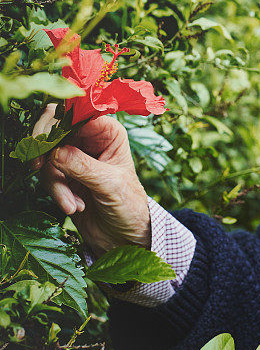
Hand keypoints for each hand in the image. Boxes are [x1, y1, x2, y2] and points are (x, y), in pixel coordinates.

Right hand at [32, 104, 150, 257]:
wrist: (123, 235)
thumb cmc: (129, 205)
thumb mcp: (110, 184)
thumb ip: (83, 166)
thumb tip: (55, 151)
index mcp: (109, 132)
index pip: (77, 114)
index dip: (58, 124)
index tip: (47, 144)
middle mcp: (90, 139)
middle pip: (55, 129)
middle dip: (47, 151)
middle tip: (40, 167)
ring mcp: (75, 156)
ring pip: (48, 154)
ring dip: (55, 182)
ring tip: (74, 205)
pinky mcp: (64, 174)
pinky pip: (46, 173)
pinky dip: (55, 192)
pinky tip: (73, 206)